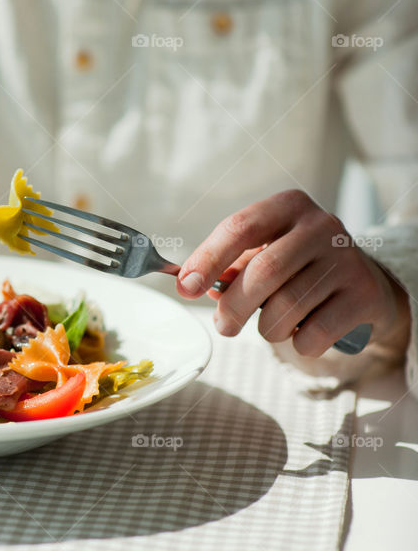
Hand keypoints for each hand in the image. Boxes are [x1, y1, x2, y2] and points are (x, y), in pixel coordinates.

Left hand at [176, 189, 409, 355]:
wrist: (364, 284)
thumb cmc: (297, 268)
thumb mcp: (263, 254)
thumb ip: (228, 267)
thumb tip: (191, 284)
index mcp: (287, 207)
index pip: (239, 228)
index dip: (207, 259)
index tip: (186, 288)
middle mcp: (321, 225)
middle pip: (264, 272)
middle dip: (234, 307)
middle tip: (224, 326)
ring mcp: (347, 258)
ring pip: (288, 307)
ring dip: (267, 329)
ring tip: (270, 326)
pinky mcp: (364, 294)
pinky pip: (315, 332)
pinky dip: (298, 343)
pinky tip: (302, 332)